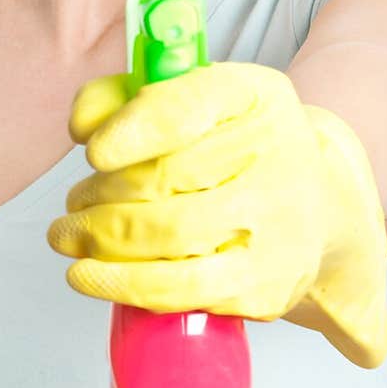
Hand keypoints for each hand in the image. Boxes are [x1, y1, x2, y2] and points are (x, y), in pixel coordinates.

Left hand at [46, 60, 386, 367]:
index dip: (133, 130)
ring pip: (170, 237)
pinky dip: (124, 285)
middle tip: (72, 204)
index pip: (188, 106)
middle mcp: (278, 156)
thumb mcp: (192, 99)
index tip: (93, 151)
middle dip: (99, 195)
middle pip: (166, 178)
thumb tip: (82, 126)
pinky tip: (89, 275)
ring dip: (101, 240)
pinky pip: (182, 291)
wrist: (317, 206)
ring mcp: (280, 225)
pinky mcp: (268, 285)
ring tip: (69, 235)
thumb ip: (125, 96)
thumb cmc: (233, 148)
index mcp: (254, 97)